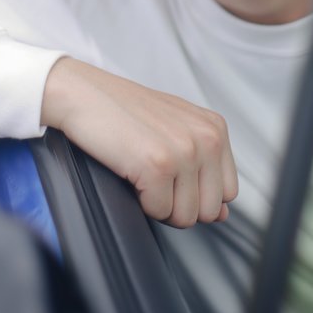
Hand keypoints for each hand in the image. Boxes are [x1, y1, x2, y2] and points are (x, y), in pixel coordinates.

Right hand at [41, 57, 237, 227]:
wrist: (84, 95)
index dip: (196, 194)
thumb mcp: (174, 133)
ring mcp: (185, 151)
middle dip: (178, 203)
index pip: (227, 192)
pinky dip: (141, 201)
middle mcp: (207, 138)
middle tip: (154, 174)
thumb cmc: (125, 112)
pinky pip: (158, 212)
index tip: (172, 175)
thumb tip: (222, 215)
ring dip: (159, 203)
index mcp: (215, 128)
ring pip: (185, 217)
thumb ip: (204, 170)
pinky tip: (131, 170)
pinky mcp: (159, 165)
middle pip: (209, 211)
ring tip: (142, 170)